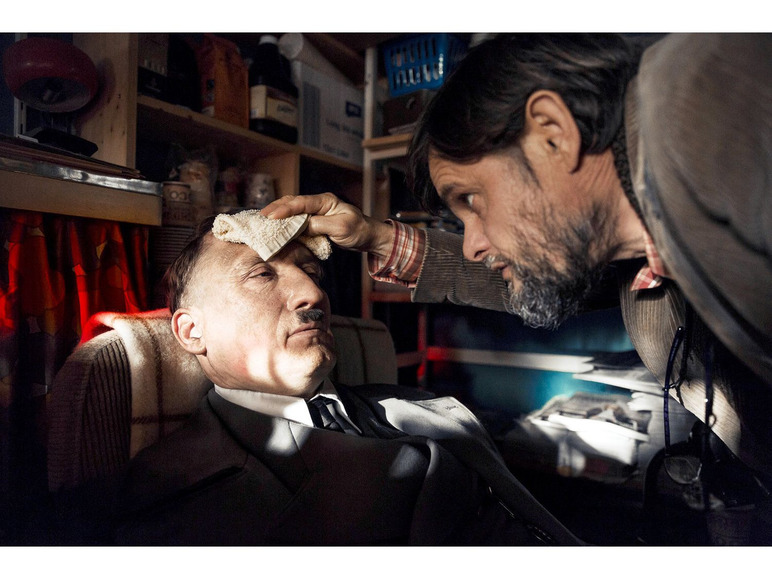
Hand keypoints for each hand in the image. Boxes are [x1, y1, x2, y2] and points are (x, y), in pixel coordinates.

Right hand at [261, 193, 394, 257]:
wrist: (369, 236)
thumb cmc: (358, 230)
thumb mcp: (340, 228)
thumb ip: (319, 225)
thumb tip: (300, 226)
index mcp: (325, 201)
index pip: (300, 203)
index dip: (284, 209)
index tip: (271, 217)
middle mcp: (318, 204)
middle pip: (292, 203)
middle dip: (276, 209)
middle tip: (260, 218)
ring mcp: (316, 212)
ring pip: (292, 211)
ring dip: (278, 215)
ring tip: (262, 221)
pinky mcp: (315, 222)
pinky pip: (296, 221)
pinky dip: (285, 224)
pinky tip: (275, 228)